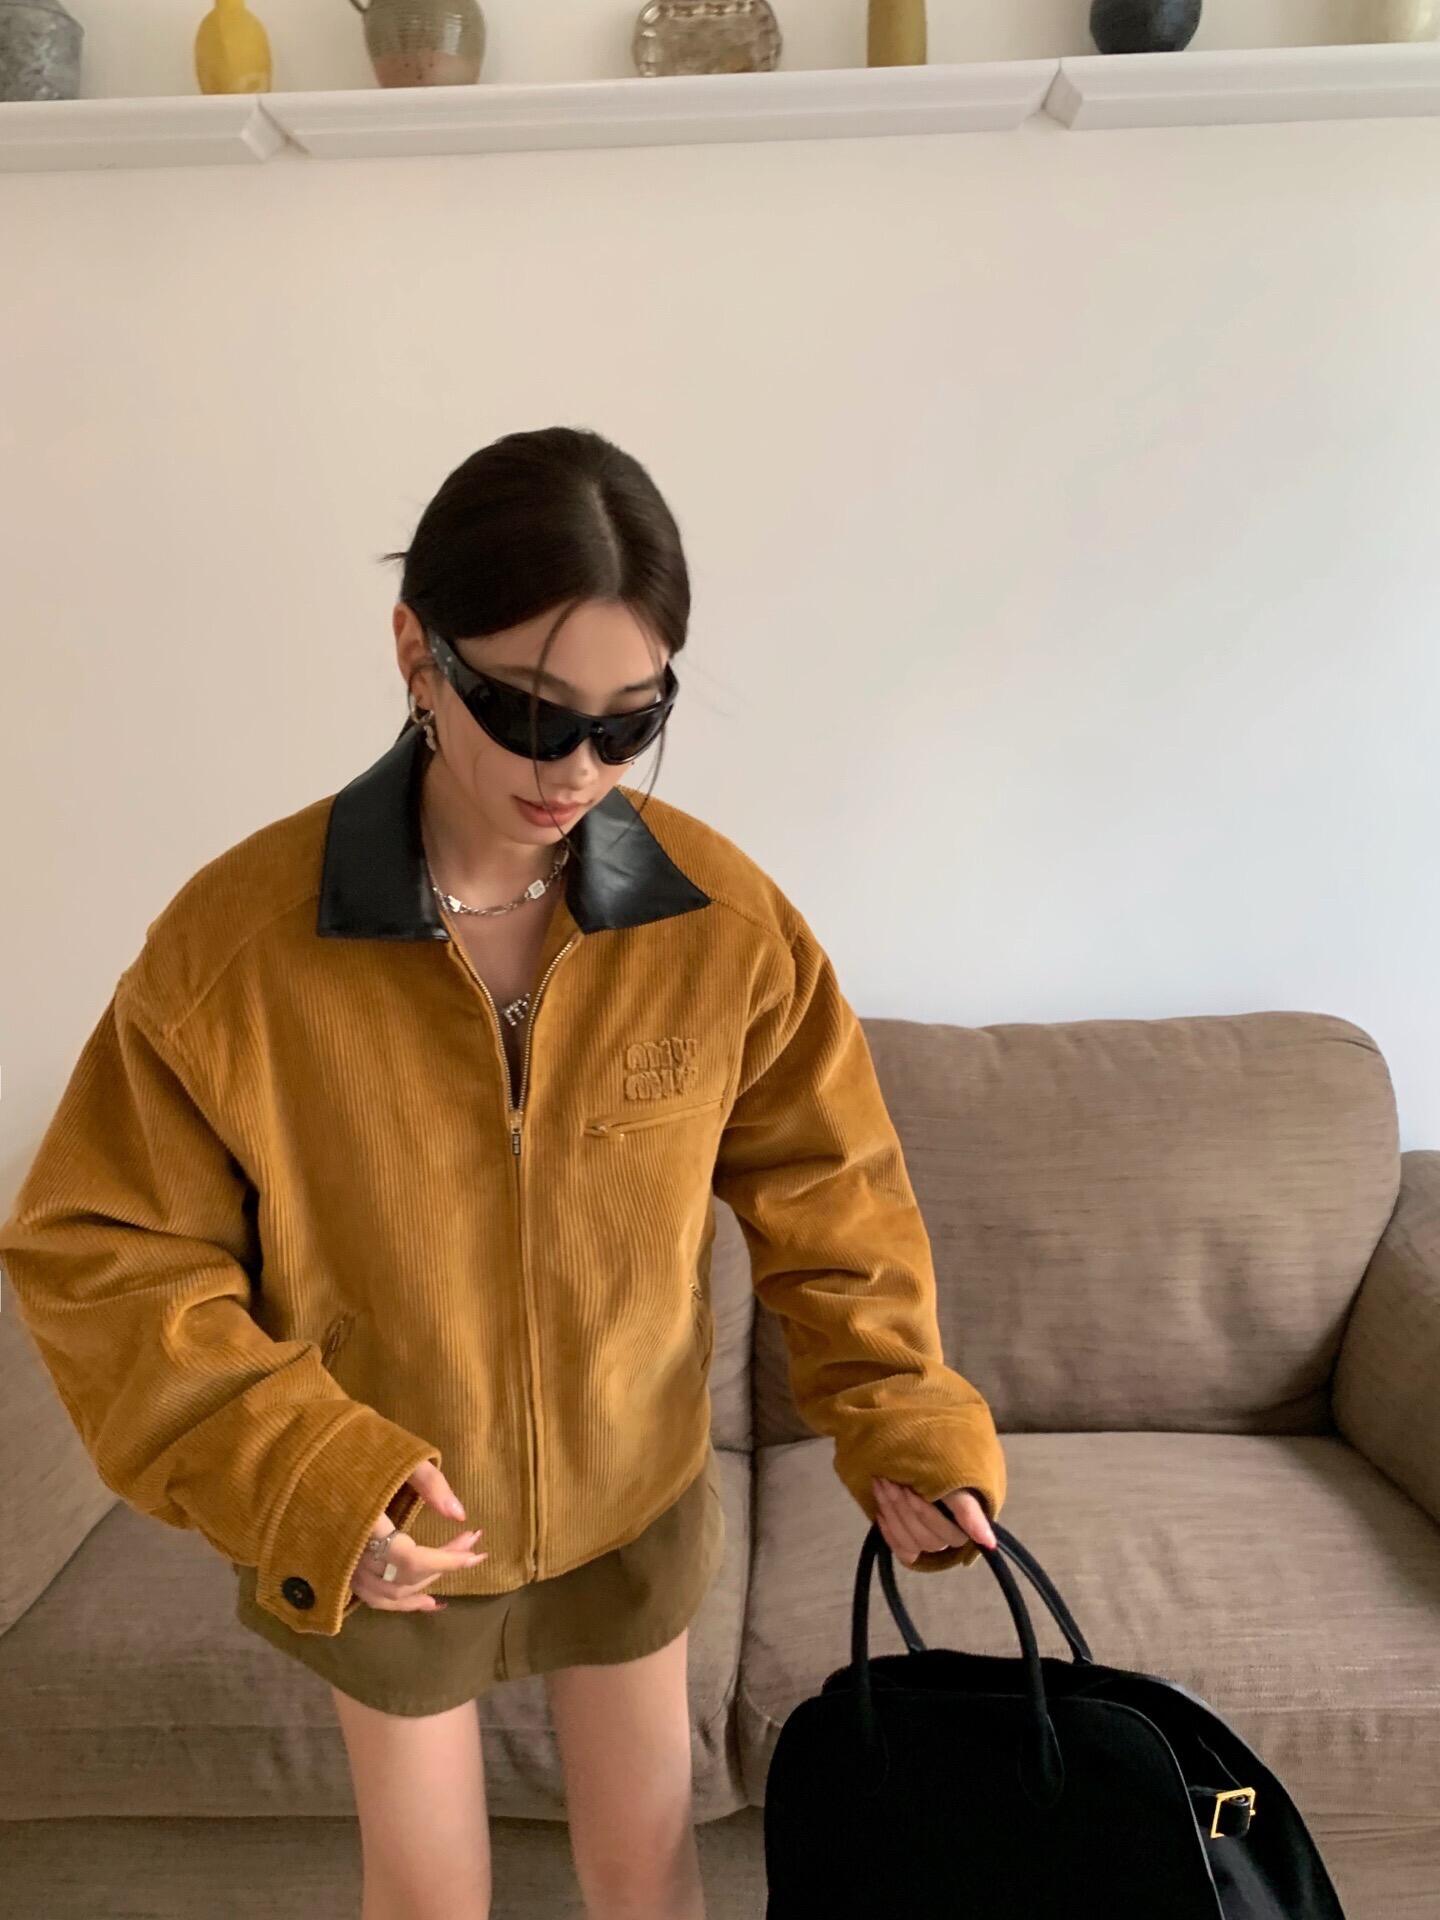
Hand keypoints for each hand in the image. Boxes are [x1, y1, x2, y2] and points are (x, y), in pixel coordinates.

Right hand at [349, 1459, 487, 1612]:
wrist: (311, 1457)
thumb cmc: (355, 1450)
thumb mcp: (399, 1456)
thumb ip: (430, 1483)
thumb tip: (460, 1515)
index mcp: (363, 1523)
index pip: (410, 1558)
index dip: (445, 1560)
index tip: (477, 1551)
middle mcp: (350, 1553)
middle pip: (405, 1576)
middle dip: (445, 1562)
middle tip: (473, 1541)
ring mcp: (342, 1567)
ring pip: (391, 1594)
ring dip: (428, 1584)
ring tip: (459, 1563)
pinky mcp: (339, 1571)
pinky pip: (373, 1599)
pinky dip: (403, 1603)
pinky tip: (430, 1601)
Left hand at [872, 1476, 997, 1565]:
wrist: (921, 1454)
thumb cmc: (944, 1468)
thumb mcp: (956, 1484)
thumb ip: (970, 1512)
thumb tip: (989, 1544)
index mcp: (964, 1528)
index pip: (946, 1533)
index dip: (924, 1513)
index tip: (908, 1489)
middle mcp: (947, 1540)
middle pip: (925, 1538)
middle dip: (903, 1507)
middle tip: (888, 1480)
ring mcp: (927, 1544)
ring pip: (910, 1543)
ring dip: (892, 1514)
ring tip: (880, 1486)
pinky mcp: (911, 1547)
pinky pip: (901, 1552)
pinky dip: (889, 1533)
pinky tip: (880, 1513)